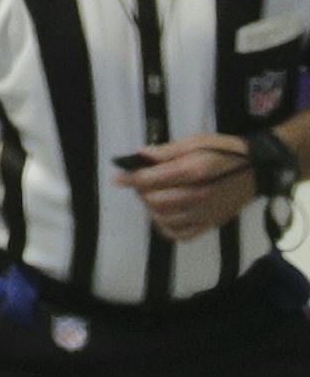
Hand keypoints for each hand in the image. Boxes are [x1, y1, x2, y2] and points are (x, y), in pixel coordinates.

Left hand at [115, 134, 259, 242]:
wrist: (258, 169)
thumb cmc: (225, 151)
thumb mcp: (197, 141)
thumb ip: (167, 151)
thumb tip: (140, 154)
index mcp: (195, 170)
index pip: (152, 179)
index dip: (131, 179)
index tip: (118, 178)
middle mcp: (199, 195)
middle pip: (155, 201)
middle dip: (143, 192)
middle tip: (143, 184)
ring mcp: (205, 213)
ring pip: (164, 219)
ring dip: (152, 209)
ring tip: (154, 197)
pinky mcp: (210, 224)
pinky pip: (180, 234)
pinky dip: (166, 227)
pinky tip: (165, 215)